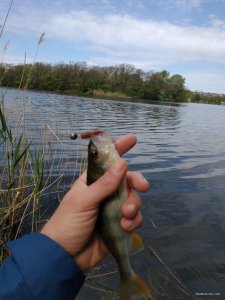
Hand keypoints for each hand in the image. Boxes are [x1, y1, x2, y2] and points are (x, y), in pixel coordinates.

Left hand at [41, 135, 148, 270]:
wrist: (66, 256)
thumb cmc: (68, 223)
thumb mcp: (84, 201)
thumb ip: (105, 184)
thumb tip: (123, 162)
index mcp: (93, 182)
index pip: (107, 162)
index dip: (119, 148)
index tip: (133, 139)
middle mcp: (105, 193)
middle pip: (127, 180)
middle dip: (136, 183)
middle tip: (143, 187)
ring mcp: (113, 209)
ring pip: (133, 200)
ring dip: (133, 206)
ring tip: (124, 217)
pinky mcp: (119, 225)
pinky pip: (133, 218)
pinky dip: (133, 222)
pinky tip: (124, 227)